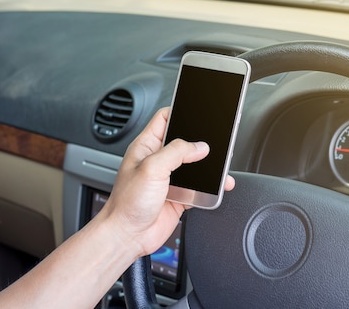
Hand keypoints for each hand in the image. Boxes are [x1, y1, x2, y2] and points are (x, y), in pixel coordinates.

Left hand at [99, 107, 235, 256]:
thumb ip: (177, 152)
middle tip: (217, 140)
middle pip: (185, 142)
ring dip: (210, 166)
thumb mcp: (151, 168)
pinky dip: (211, 188)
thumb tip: (199, 146)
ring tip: (222, 165)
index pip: (164, 119)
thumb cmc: (126, 204)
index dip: (181, 112)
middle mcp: (158, 161)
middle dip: (202, 141)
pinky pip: (200, 187)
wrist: (127, 236)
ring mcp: (169, 179)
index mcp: (146, 147)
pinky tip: (219, 187)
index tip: (198, 112)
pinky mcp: (179, 196)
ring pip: (196, 166)